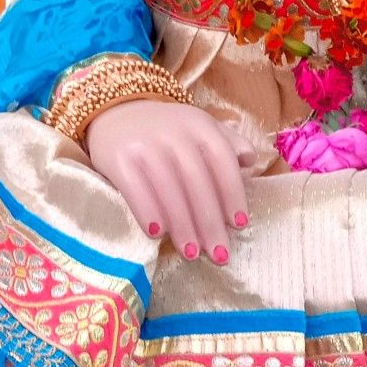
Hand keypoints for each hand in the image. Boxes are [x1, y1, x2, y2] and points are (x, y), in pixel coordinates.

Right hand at [84, 100, 254, 263]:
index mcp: (199, 125)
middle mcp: (173, 132)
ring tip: (191, 253)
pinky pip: (135, 189)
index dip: (232, 193)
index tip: (239, 224)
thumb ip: (227, 142)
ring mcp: (144, 144)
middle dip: (209, 221)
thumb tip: (251, 161)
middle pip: (196, 181)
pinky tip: (156, 234)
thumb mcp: (198, 126)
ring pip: (169, 189)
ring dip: (182, 225)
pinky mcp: (118, 158)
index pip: (222, 160)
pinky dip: (148, 212)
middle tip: (218, 253)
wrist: (115, 112)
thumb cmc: (165, 129)